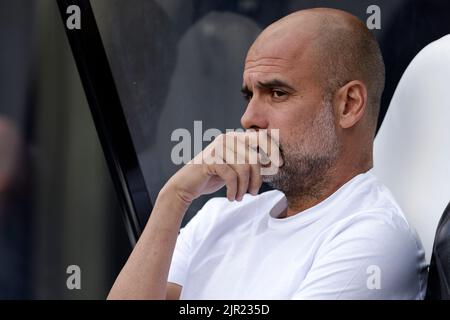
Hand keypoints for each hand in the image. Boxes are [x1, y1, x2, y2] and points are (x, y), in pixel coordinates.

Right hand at [163, 130, 282, 205]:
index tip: (280, 165)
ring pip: (244, 168)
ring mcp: (218, 148)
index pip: (261, 139)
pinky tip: (230, 197)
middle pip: (254, 158)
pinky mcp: (211, 160)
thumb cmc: (213, 177)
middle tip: (253, 193)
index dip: (272, 151)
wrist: (187, 185)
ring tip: (239, 197)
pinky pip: (231, 176)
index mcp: (235, 138)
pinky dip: (233, 190)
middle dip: (257, 179)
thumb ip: (251, 164)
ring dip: (244, 188)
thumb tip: (274, 164)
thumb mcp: (236, 169)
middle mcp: (228, 139)